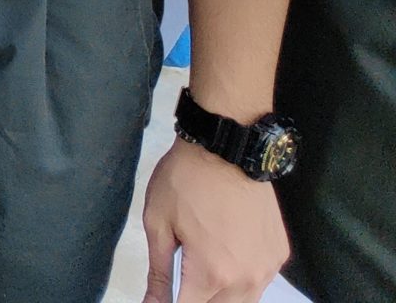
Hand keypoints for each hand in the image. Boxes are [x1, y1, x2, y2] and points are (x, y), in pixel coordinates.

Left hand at [141, 140, 287, 302]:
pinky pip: (260, 281)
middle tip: (182, 281)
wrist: (226, 149)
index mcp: (211, 274)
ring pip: (243, 302)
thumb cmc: (184, 182)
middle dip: (196, 300)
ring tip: (202, 269)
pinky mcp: (279, 254)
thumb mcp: (158, 224)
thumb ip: (159, 273)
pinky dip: (242, 280)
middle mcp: (246, 279)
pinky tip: (226, 257)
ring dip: (220, 296)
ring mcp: (267, 268)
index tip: (161, 298)